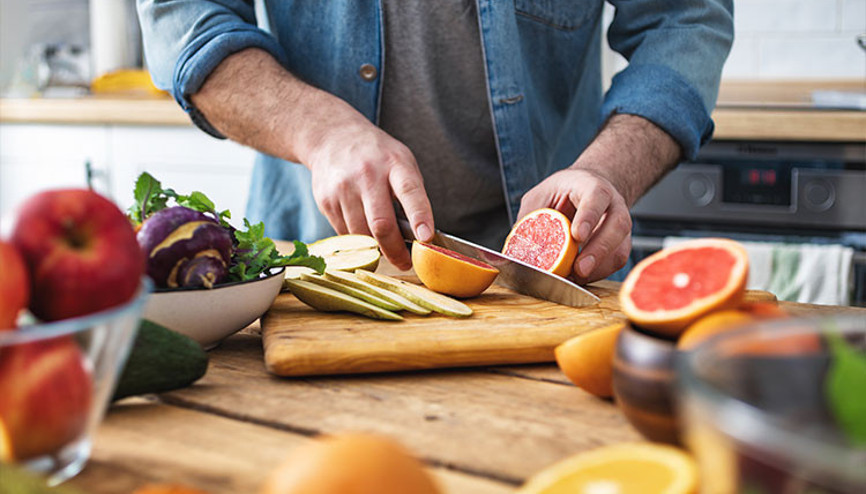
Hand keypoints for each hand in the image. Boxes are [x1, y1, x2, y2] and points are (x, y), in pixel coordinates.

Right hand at [303, 115, 433, 269]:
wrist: (333, 137)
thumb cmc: (377, 155)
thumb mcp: (401, 162)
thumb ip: (412, 194)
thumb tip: (420, 236)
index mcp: (394, 164)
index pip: (409, 191)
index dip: (419, 216)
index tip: (426, 238)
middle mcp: (367, 174)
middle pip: (381, 223)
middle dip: (395, 250)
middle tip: (405, 263)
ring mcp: (343, 188)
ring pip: (361, 235)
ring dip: (376, 248)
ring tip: (385, 246)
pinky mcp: (326, 200)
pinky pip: (345, 233)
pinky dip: (358, 240)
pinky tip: (363, 231)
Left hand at [518, 168, 631, 283]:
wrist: (589, 189)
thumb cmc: (564, 192)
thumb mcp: (541, 195)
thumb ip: (530, 217)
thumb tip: (515, 250)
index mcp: (592, 186)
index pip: (596, 198)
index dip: (588, 217)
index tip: (577, 236)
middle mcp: (613, 205)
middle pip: (616, 226)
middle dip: (598, 250)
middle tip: (579, 269)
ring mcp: (621, 225)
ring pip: (620, 249)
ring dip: (598, 268)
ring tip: (575, 279)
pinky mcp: (621, 244)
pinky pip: (615, 262)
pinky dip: (598, 274)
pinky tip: (579, 278)